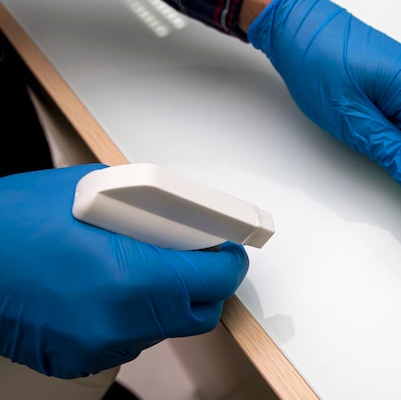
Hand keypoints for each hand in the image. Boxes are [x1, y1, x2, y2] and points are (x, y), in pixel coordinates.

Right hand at [0, 164, 247, 377]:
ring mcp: (100, 345)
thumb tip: (177, 218)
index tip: (229, 253)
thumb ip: (147, 209)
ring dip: (165, 302)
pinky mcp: (78, 359)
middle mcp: (122, 320)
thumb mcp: (93, 191)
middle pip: (199, 314)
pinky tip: (106, 292)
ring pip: (162, 328)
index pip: (216, 279)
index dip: (229, 263)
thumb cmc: (14, 223)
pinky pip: (126, 339)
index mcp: (134, 276)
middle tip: (194, 262)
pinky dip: (130, 318)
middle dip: (205, 287)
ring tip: (139, 271)